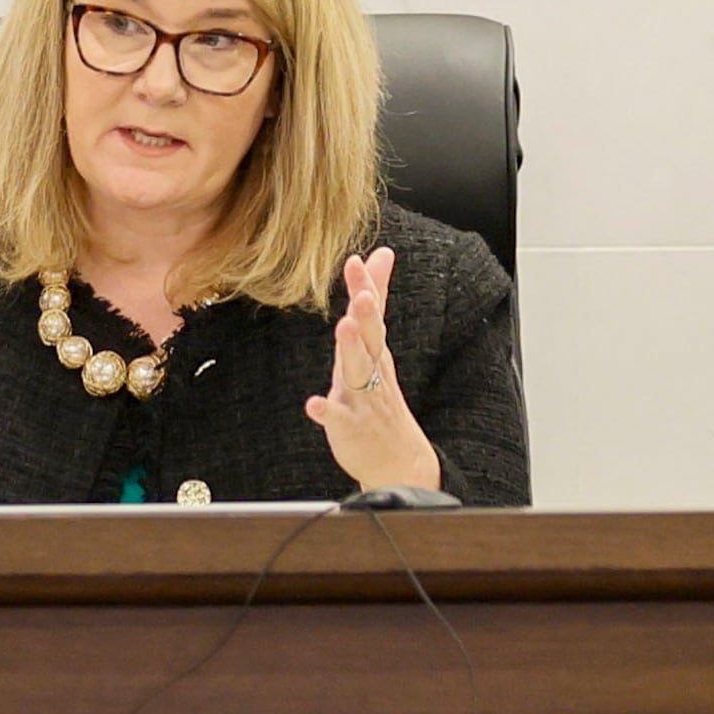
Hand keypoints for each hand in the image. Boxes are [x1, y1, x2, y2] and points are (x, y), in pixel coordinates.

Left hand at [303, 246, 440, 493]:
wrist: (400, 461)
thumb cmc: (380, 394)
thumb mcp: (376, 345)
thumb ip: (375, 299)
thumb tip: (382, 252)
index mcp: (375, 350)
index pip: (372, 315)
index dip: (365, 289)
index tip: (356, 260)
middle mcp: (372, 371)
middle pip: (370, 340)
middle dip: (367, 317)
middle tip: (363, 294)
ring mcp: (364, 399)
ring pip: (358, 373)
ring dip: (352, 351)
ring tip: (344, 328)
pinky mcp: (352, 429)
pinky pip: (340, 419)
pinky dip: (327, 412)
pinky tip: (314, 405)